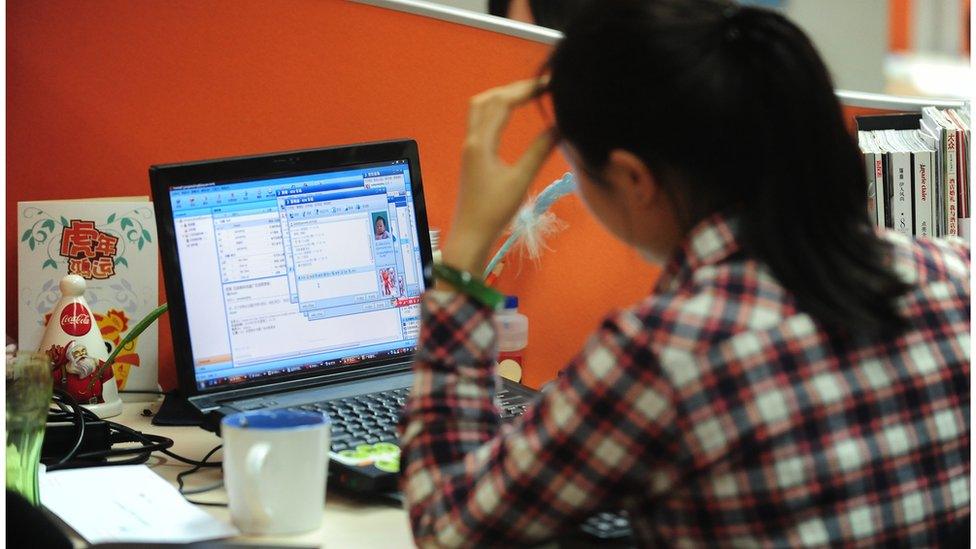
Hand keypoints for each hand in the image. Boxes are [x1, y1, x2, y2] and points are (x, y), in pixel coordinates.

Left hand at [441, 78, 554, 275]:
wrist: (470, 235)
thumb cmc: (494, 211)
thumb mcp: (521, 180)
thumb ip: (539, 150)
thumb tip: (559, 127)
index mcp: (481, 143)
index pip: (502, 103)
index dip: (526, 89)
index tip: (549, 84)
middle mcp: (471, 140)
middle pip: (487, 100)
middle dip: (513, 89)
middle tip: (540, 87)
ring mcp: (469, 147)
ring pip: (480, 109)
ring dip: (501, 97)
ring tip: (527, 95)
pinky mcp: (472, 156)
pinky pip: (481, 122)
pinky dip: (496, 110)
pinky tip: (511, 115)